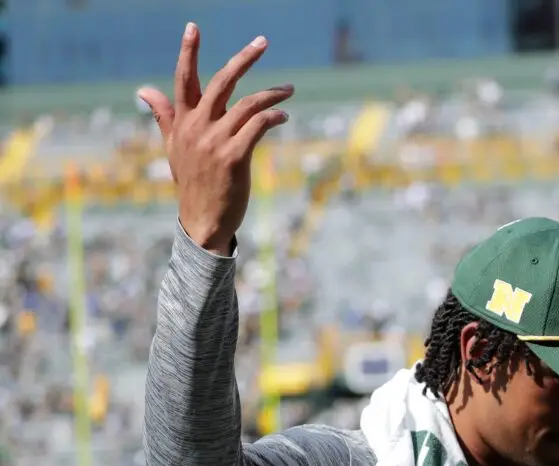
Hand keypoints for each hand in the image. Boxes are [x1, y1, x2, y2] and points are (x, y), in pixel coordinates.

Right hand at [137, 23, 293, 254]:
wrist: (202, 220)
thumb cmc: (192, 182)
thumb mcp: (174, 147)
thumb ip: (164, 115)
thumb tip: (144, 89)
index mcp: (183, 122)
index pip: (183, 79)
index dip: (188, 52)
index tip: (193, 27)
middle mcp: (197, 127)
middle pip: (221, 82)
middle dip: (243, 59)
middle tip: (262, 42)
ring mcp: (215, 141)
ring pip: (247, 104)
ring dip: (271, 94)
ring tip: (289, 90)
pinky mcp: (234, 157)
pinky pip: (258, 127)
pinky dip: (273, 117)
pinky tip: (283, 117)